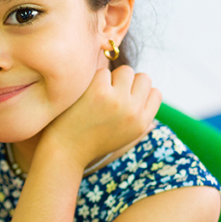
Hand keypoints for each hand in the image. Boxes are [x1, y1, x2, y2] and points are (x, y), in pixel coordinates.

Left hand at [41, 66, 161, 168]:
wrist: (65, 150)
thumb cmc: (91, 141)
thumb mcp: (123, 136)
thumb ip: (139, 120)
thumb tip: (151, 105)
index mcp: (142, 123)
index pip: (155, 93)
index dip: (139, 91)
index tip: (124, 96)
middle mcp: (133, 111)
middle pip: (143, 78)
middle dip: (127, 81)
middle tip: (110, 92)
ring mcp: (117, 100)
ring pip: (125, 71)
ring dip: (112, 77)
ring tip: (98, 92)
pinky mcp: (98, 92)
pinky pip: (103, 72)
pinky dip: (94, 79)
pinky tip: (85, 92)